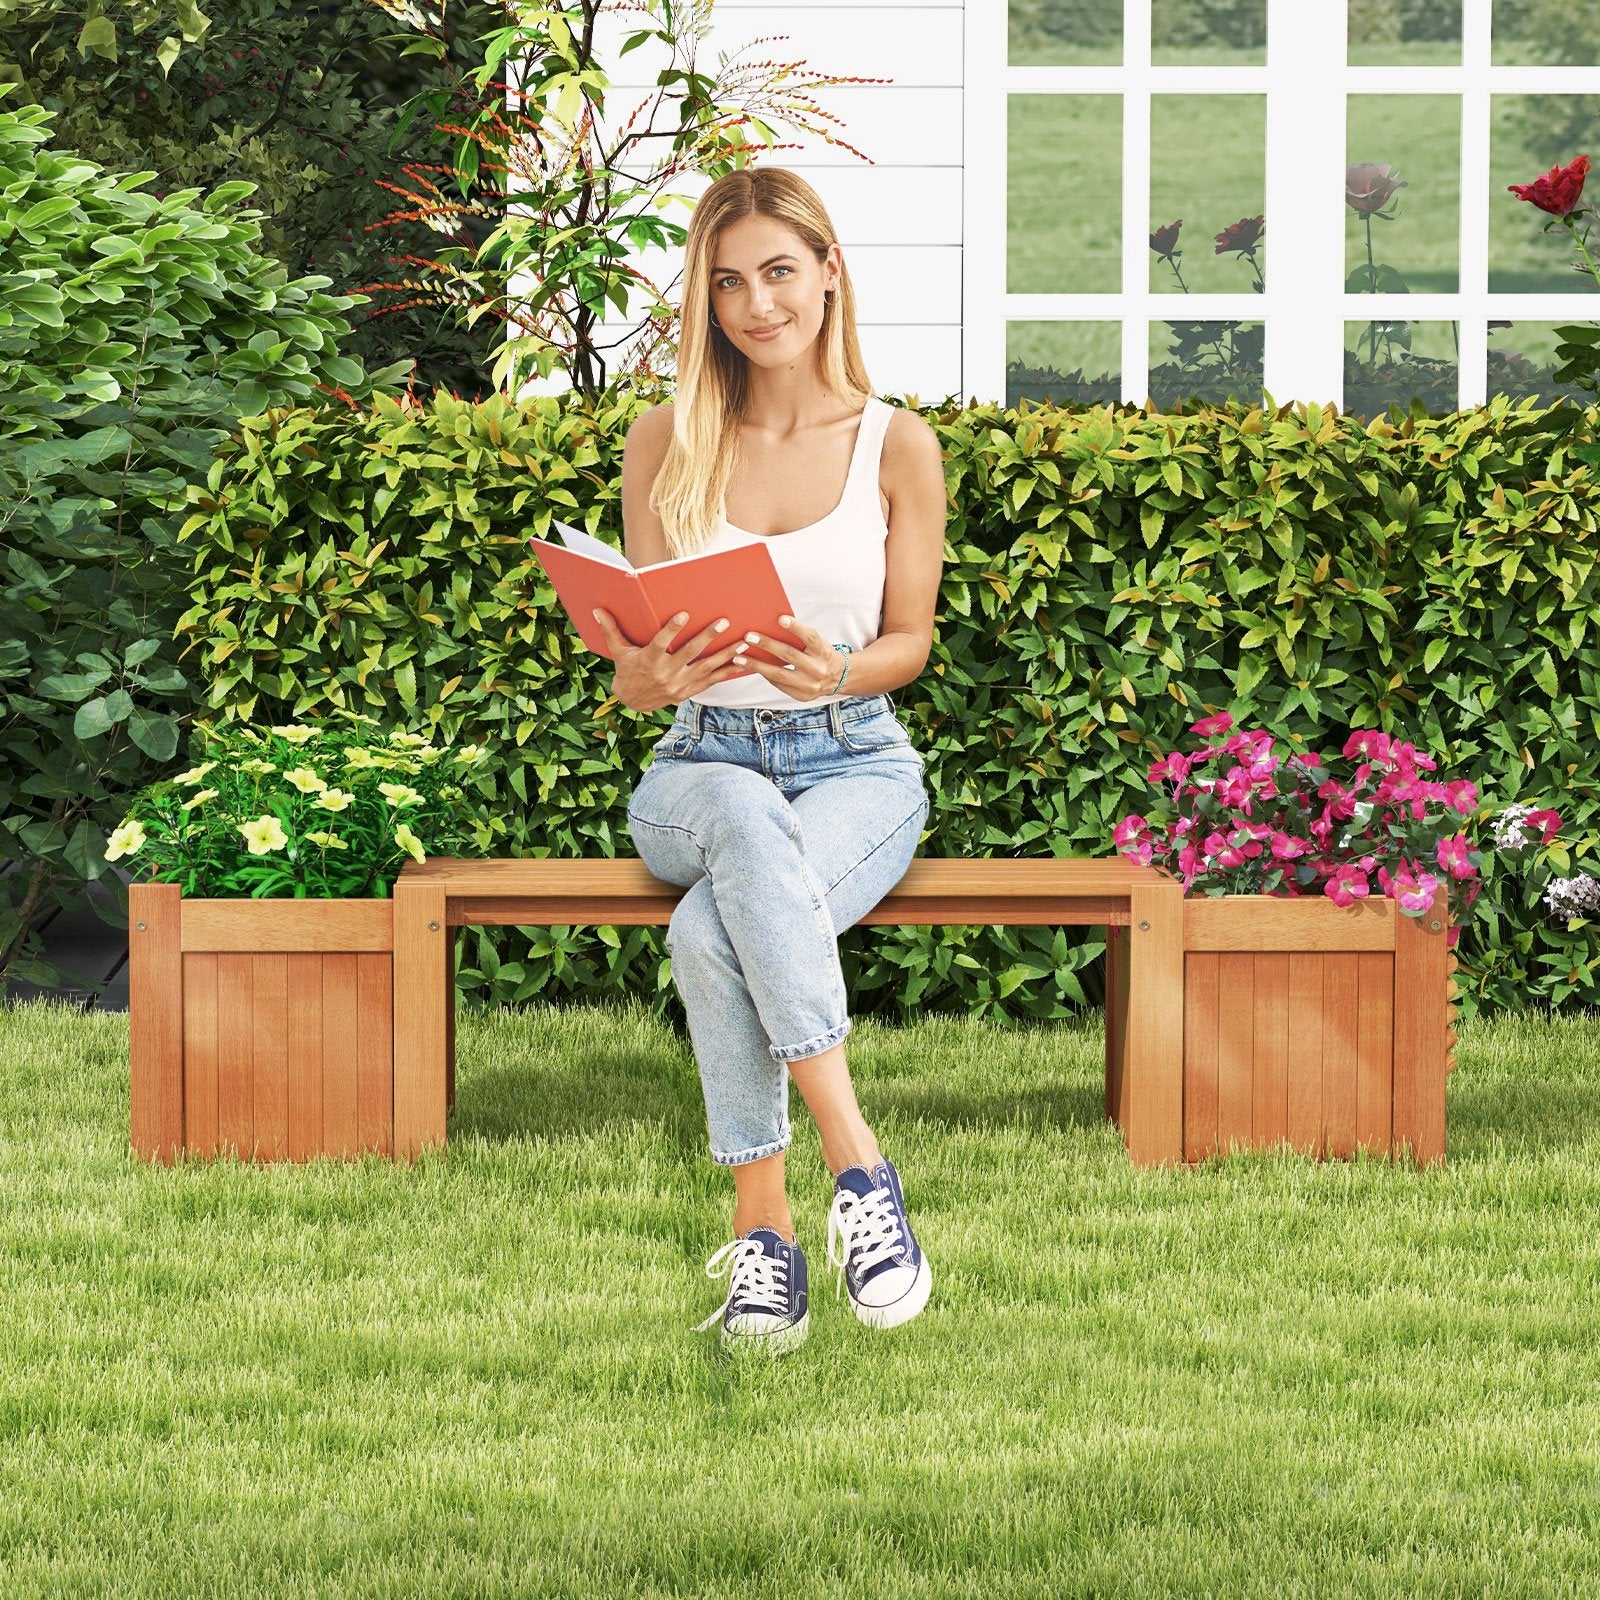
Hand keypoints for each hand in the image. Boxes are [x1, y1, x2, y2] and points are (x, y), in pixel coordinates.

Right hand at [590, 607, 750, 712]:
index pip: (661, 643)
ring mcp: (681, 684)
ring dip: (727, 654)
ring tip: (745, 641)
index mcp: (649, 661)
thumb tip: (597, 610)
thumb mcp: (619, 652)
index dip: (671, 630)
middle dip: (707, 637)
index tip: (683, 614)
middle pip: (689, 653)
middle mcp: (666, 674)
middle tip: (723, 621)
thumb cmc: (627, 671)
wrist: (633, 702)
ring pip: (707, 667)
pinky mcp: (691, 691)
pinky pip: (714, 680)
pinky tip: (746, 661)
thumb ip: (612, 631)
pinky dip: (729, 671)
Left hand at [731, 613, 849, 701]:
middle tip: (748, 637)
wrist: (838, 677)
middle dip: (767, 645)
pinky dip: (764, 675)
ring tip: (739, 658)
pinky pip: (779, 684)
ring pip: (779, 674)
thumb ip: (800, 638)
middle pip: (789, 655)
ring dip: (757, 665)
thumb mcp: (817, 644)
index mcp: (823, 651)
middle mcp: (818, 669)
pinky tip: (751, 668)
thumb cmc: (821, 654)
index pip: (810, 637)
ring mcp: (810, 685)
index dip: (796, 627)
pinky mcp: (802, 695)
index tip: (781, 619)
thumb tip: (772, 626)